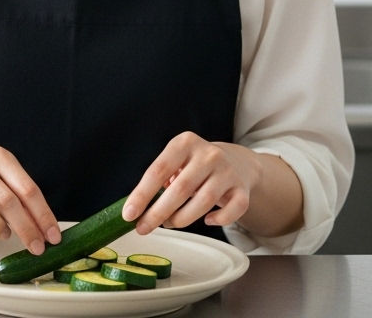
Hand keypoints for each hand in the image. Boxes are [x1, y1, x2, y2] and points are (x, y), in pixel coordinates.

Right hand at [0, 146, 61, 254]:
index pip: (27, 188)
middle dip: (25, 226)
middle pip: (6, 198)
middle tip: (36, 247)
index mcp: (0, 158)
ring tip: (5, 235)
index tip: (52, 236)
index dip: (42, 215)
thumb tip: (46, 231)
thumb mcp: (4, 180)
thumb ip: (22, 200)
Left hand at [121, 132, 261, 233]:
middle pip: (180, 189)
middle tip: (144, 228)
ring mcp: (228, 171)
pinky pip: (232, 211)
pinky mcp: (242, 189)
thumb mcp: (176, 162)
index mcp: (184, 143)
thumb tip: (138, 209)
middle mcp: (208, 154)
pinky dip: (218, 220)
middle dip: (158, 213)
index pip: (158, 170)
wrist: (236, 162)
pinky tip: (207, 221)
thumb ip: (160, 180)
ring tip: (169, 224)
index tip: (129, 214)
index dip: (142, 194)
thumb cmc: (195, 166)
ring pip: (204, 202)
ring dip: (182, 219)